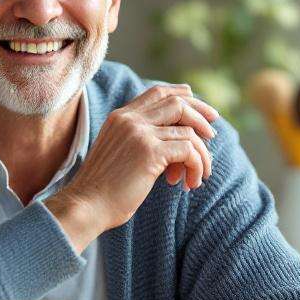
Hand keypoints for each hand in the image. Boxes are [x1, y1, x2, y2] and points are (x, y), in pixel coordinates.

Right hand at [45, 84, 219, 251]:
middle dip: (201, 116)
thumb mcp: (120, 154)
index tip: (202, 113)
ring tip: (199, 176)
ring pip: (188, 130)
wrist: (86, 206)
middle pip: (178, 102)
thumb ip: (141, 141)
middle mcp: (130, 119)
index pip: (158, 92)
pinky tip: (190, 183)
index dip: (184, 97)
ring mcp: (139, 133)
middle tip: (213, 135)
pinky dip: (196, 165)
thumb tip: (178, 143)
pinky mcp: (149, 152)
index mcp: (120, 116)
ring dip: (201, 154)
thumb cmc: (103, 190)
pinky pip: (188, 150)